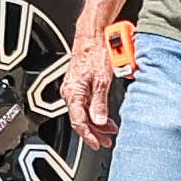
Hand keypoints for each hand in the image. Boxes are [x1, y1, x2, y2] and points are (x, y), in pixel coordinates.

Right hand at [65, 21, 128, 144]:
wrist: (91, 36)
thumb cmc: (95, 53)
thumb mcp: (101, 80)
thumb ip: (100, 102)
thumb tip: (99, 120)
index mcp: (73, 93)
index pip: (78, 122)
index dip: (89, 136)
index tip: (98, 144)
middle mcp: (71, 92)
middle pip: (80, 120)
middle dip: (95, 132)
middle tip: (107, 141)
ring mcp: (74, 89)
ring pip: (84, 113)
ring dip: (97, 123)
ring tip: (110, 129)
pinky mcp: (80, 85)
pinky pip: (85, 104)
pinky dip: (95, 112)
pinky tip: (104, 115)